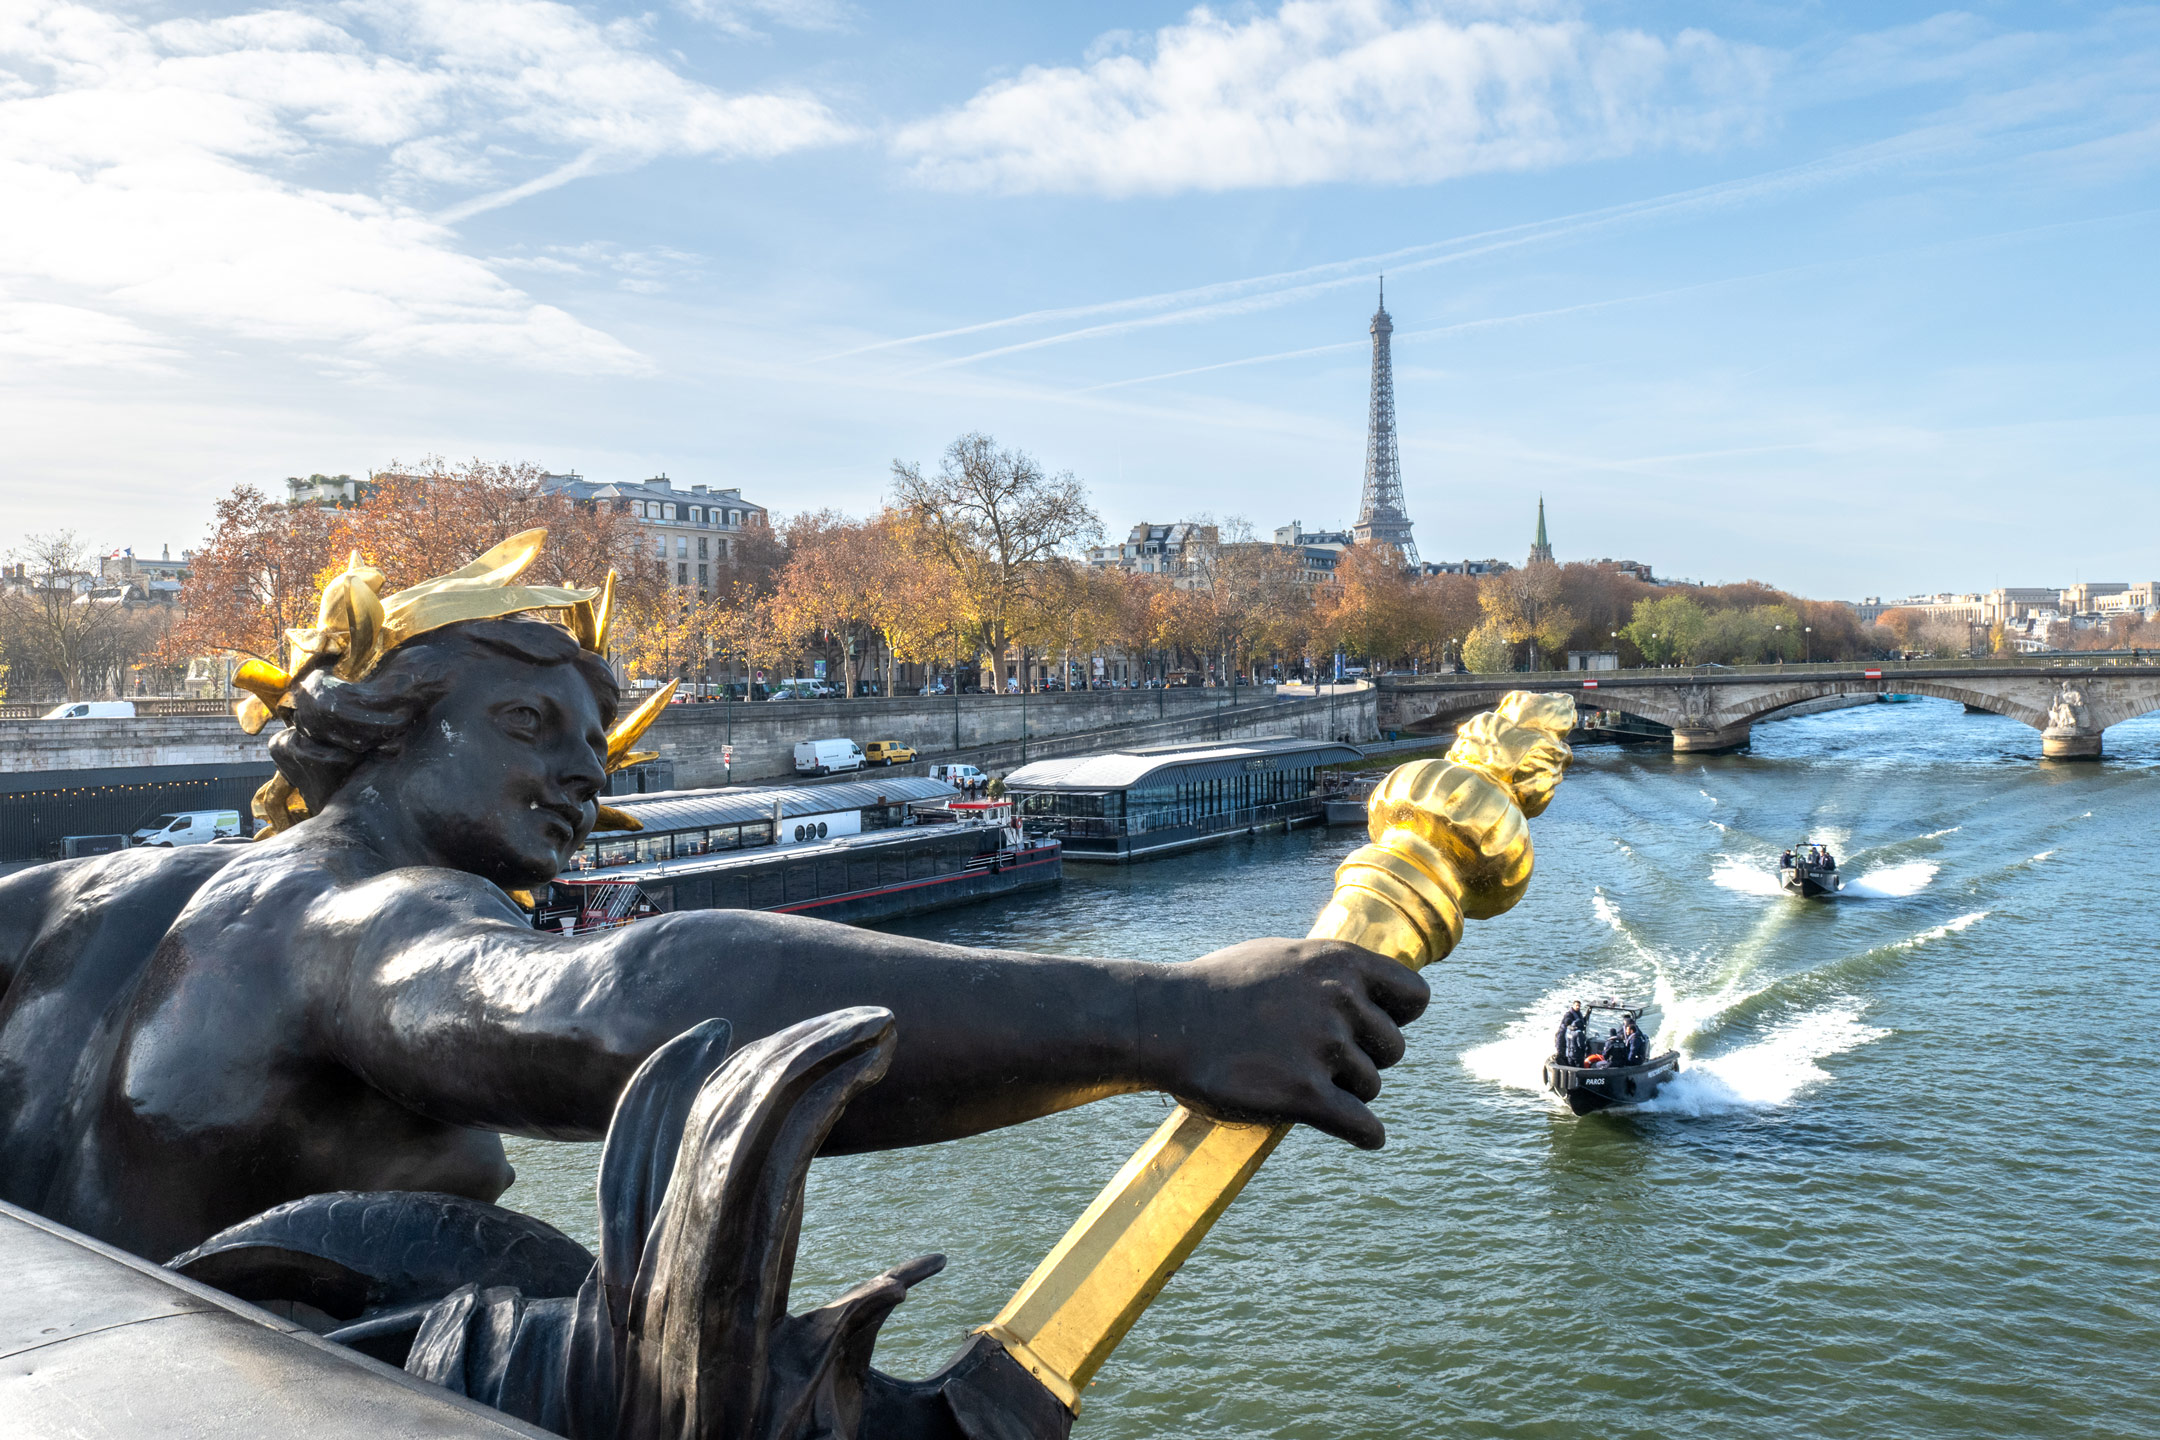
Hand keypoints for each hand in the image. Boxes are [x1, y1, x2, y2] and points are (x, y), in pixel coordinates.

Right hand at [1139, 938, 1428, 1149]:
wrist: (1164, 1021)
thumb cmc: (1216, 988)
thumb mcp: (1280, 957)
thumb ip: (1328, 971)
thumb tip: (1366, 986)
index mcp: (1338, 962)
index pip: (1414, 997)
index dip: (1396, 1017)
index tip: (1370, 1030)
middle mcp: (1338, 1000)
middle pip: (1392, 1050)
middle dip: (1364, 1060)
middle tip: (1322, 1063)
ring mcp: (1322, 1047)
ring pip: (1372, 1088)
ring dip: (1347, 1094)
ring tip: (1302, 1084)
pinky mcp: (1304, 1094)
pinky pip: (1363, 1127)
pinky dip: (1365, 1135)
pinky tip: (1361, 1136)